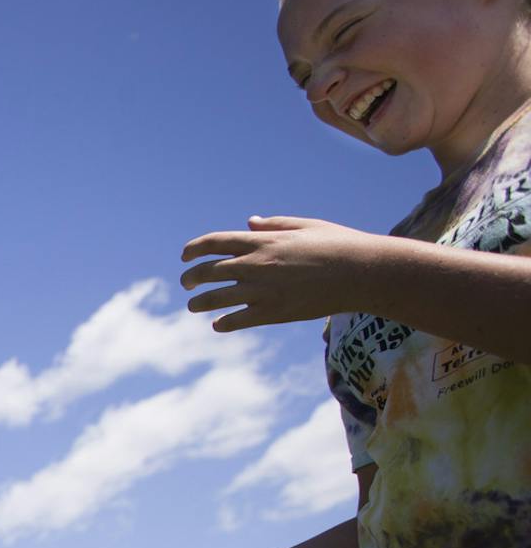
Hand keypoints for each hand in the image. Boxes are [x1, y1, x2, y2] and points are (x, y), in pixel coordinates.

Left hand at [180, 216, 382, 331]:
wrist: (363, 272)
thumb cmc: (339, 244)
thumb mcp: (305, 226)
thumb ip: (273, 225)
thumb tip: (248, 223)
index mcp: (262, 241)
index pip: (214, 242)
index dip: (193, 249)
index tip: (185, 256)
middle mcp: (255, 265)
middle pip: (207, 271)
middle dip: (191, 277)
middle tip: (186, 283)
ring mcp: (261, 291)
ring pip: (214, 299)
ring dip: (198, 302)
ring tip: (193, 305)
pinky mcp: (272, 313)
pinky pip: (235, 321)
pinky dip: (222, 323)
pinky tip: (217, 324)